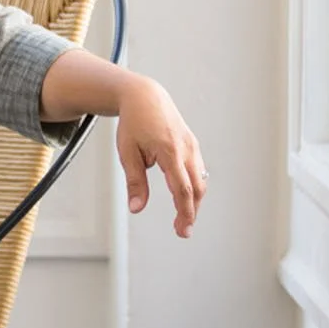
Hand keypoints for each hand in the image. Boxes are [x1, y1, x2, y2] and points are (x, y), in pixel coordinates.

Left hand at [115, 74, 207, 237]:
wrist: (145, 96)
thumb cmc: (133, 124)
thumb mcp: (127, 152)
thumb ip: (135, 182)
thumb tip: (136, 208)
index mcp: (169, 151)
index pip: (182, 188)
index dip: (184, 212)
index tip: (182, 230)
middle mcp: (185, 149)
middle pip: (196, 188)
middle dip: (191, 212)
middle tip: (183, 231)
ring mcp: (191, 146)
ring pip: (200, 180)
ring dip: (194, 201)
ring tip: (183, 219)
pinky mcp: (192, 145)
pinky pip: (198, 170)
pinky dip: (194, 186)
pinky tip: (185, 197)